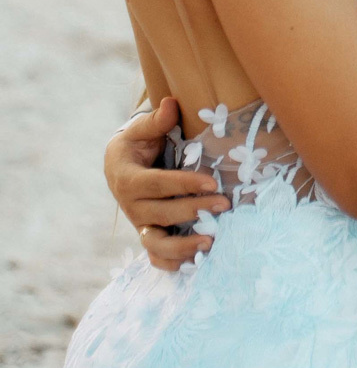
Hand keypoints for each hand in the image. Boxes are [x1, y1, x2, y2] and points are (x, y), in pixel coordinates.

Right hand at [104, 98, 229, 271]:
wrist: (121, 165)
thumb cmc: (137, 143)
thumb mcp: (141, 129)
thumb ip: (157, 121)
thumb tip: (170, 104)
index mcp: (128, 178)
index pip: (158, 185)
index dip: (185, 185)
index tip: (213, 184)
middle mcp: (131, 206)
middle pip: (162, 214)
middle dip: (194, 211)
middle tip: (225, 205)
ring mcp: (139, 224)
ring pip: (156, 244)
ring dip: (183, 247)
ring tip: (211, 242)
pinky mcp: (148, 235)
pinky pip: (156, 256)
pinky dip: (172, 264)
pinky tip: (196, 263)